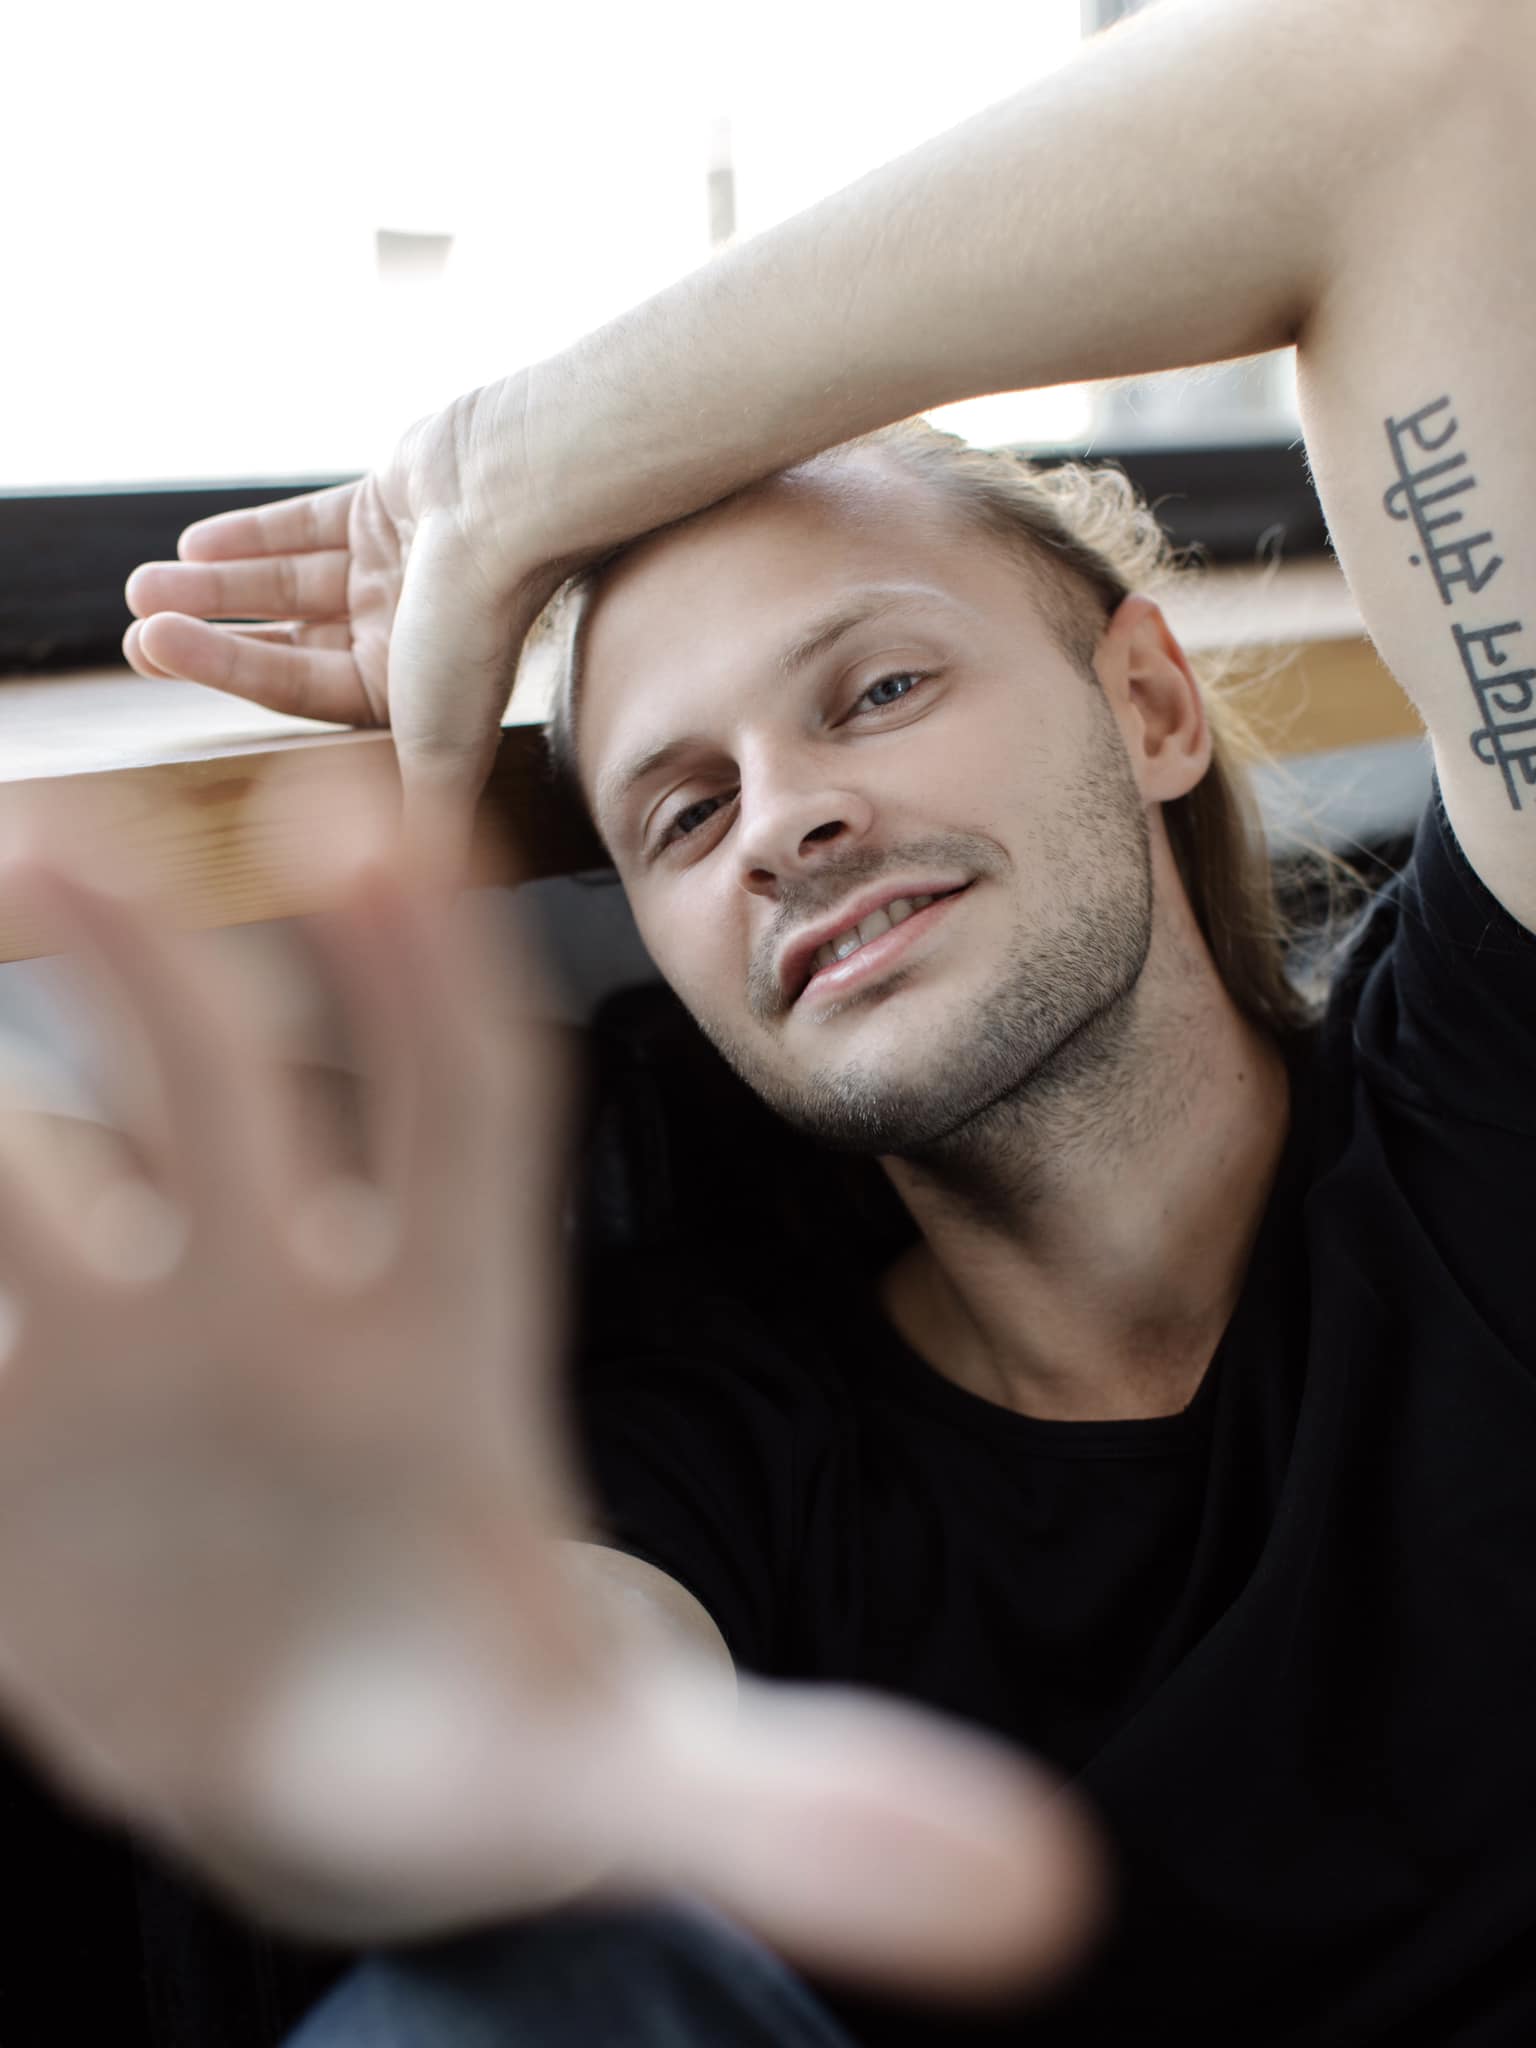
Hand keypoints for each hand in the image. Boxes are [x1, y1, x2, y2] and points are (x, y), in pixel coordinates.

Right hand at [0, 769, 1102, 1998]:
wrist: (326, 1785)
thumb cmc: (492, 1742)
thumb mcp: (631, 1779)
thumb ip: (802, 1811)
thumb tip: (1039, 1898)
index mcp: (447, 1355)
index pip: (462, 1129)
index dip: (427, 989)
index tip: (380, 837)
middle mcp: (282, 1314)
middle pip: (229, 1100)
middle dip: (154, 976)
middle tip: (64, 843)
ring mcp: (125, 1365)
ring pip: (41, 1172)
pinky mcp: (12, 1437)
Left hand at [123, 390, 568, 874]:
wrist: (512, 504)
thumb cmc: (474, 629)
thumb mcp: (442, 748)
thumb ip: (424, 822)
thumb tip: (420, 900)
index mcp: (410, 695)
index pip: (296, 689)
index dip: (221, 671)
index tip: (150, 649)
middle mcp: (402, 636)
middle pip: (285, 641)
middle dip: (209, 638)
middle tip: (134, 635)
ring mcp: (394, 569)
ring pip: (287, 582)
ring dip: (215, 585)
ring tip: (142, 583)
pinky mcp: (390, 502)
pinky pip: (311, 525)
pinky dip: (256, 534)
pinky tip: (197, 543)